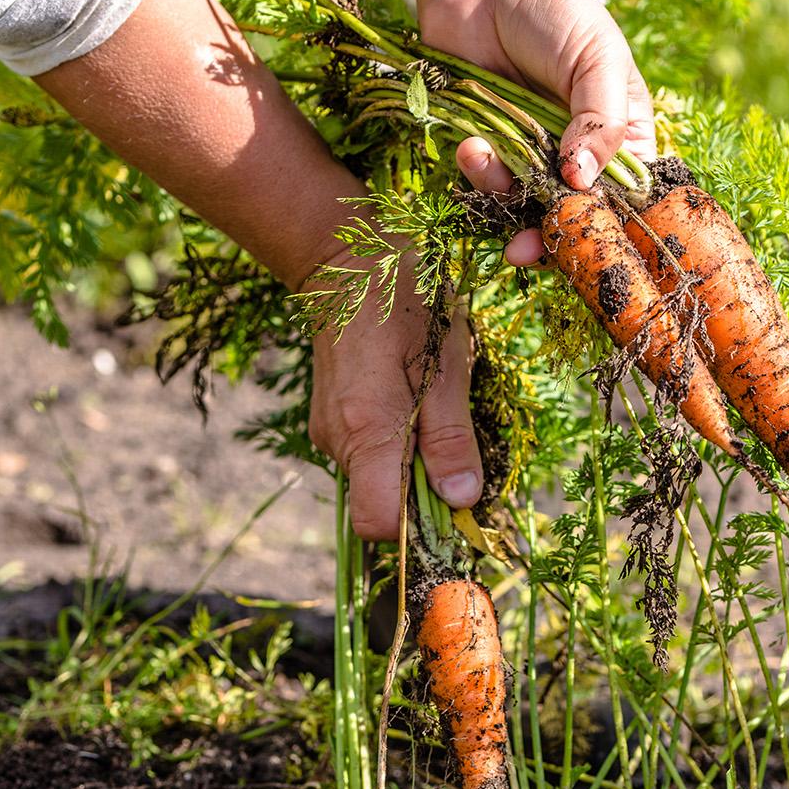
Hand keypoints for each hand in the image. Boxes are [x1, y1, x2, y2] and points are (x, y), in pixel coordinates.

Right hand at [305, 250, 481, 540]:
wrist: (348, 262)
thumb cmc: (406, 306)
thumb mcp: (446, 368)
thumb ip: (451, 439)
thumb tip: (462, 500)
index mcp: (365, 434)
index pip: (378, 523)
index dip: (417, 525)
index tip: (451, 498)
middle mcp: (336, 441)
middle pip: (380, 502)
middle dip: (421, 488)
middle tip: (451, 434)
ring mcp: (326, 430)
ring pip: (375, 476)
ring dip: (409, 458)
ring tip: (429, 403)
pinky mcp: (327, 417)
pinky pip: (365, 451)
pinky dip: (392, 441)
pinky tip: (407, 396)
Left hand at [419, 0, 654, 265]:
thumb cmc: (556, 8)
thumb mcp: (597, 58)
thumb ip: (601, 122)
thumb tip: (582, 182)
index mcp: (623, 139)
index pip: (626, 202)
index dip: (608, 230)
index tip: (586, 242)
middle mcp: (580, 156)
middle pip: (573, 219)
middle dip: (548, 236)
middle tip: (525, 248)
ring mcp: (532, 155)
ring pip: (524, 209)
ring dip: (501, 196)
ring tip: (482, 156)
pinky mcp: (490, 149)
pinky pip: (486, 186)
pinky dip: (477, 175)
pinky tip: (470, 144)